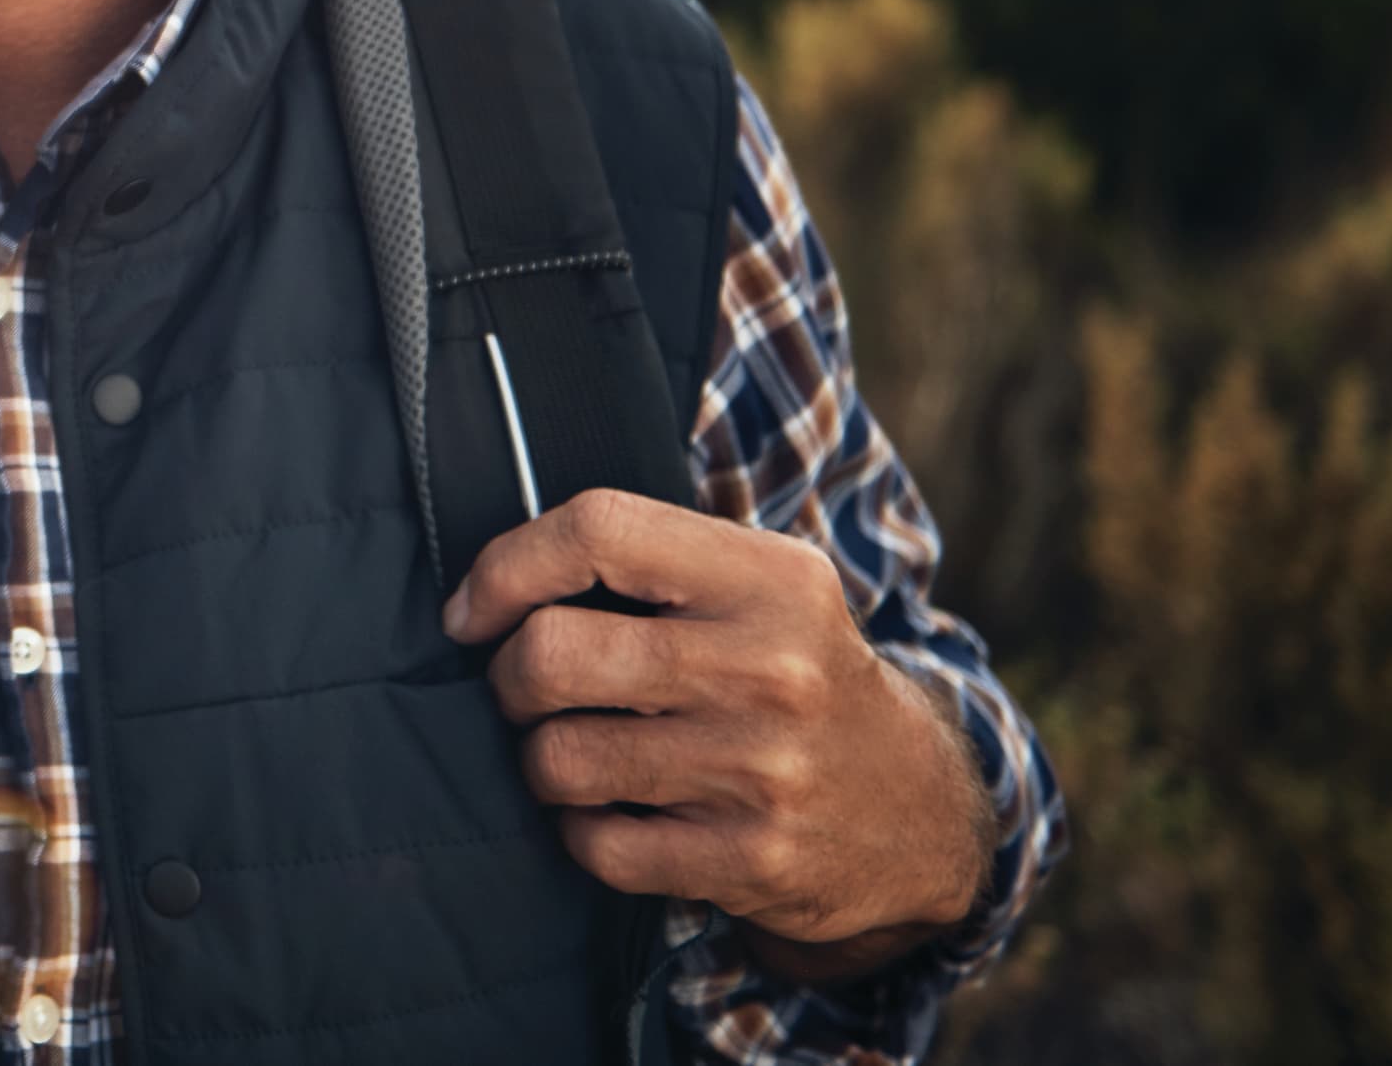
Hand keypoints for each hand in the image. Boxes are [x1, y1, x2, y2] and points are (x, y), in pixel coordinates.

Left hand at [444, 488, 992, 969]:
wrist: (918, 811)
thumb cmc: (796, 676)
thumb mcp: (760, 586)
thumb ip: (649, 561)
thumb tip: (488, 580)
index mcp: (768, 578)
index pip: (597, 530)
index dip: (506, 566)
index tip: (472, 611)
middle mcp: (769, 667)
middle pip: (552, 654)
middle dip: (507, 678)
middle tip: (525, 689)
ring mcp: (762, 771)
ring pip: (559, 758)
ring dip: (540, 761)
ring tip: (574, 752)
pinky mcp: (752, 861)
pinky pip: (597, 846)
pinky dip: (581, 832)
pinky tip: (613, 813)